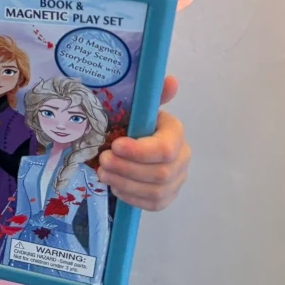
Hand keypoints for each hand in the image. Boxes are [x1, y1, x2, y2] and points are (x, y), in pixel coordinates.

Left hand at [97, 75, 189, 210]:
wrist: (136, 139)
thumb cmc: (135, 121)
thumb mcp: (140, 106)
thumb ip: (153, 94)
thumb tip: (170, 80)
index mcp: (176, 133)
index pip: (165, 149)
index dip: (140, 151)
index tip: (115, 145)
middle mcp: (182, 158)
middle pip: (160, 173)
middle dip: (127, 169)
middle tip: (102, 160)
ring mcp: (177, 180)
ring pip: (157, 191)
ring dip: (126, 184)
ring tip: (103, 173)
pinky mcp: (168, 196)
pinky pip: (154, 205)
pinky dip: (132, 198)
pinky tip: (115, 186)